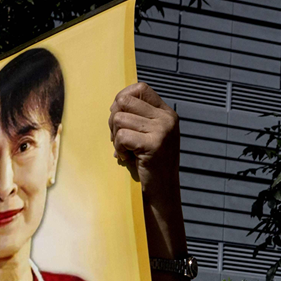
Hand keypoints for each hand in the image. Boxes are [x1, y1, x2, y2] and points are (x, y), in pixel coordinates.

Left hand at [109, 83, 181, 201]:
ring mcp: (162, 131)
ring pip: (119, 119)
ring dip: (115, 137)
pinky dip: (118, 148)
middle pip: (124, 101)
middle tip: (118, 137)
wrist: (163, 192)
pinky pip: (121, 136)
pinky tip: (127, 158)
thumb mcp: (149, 135)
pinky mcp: (154, 144)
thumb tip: (115, 103)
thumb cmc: (151, 164)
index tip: (121, 118)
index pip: (140, 88)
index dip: (123, 98)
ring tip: (125, 150)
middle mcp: (167, 119)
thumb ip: (139, 117)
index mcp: (167, 114)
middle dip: (114, 119)